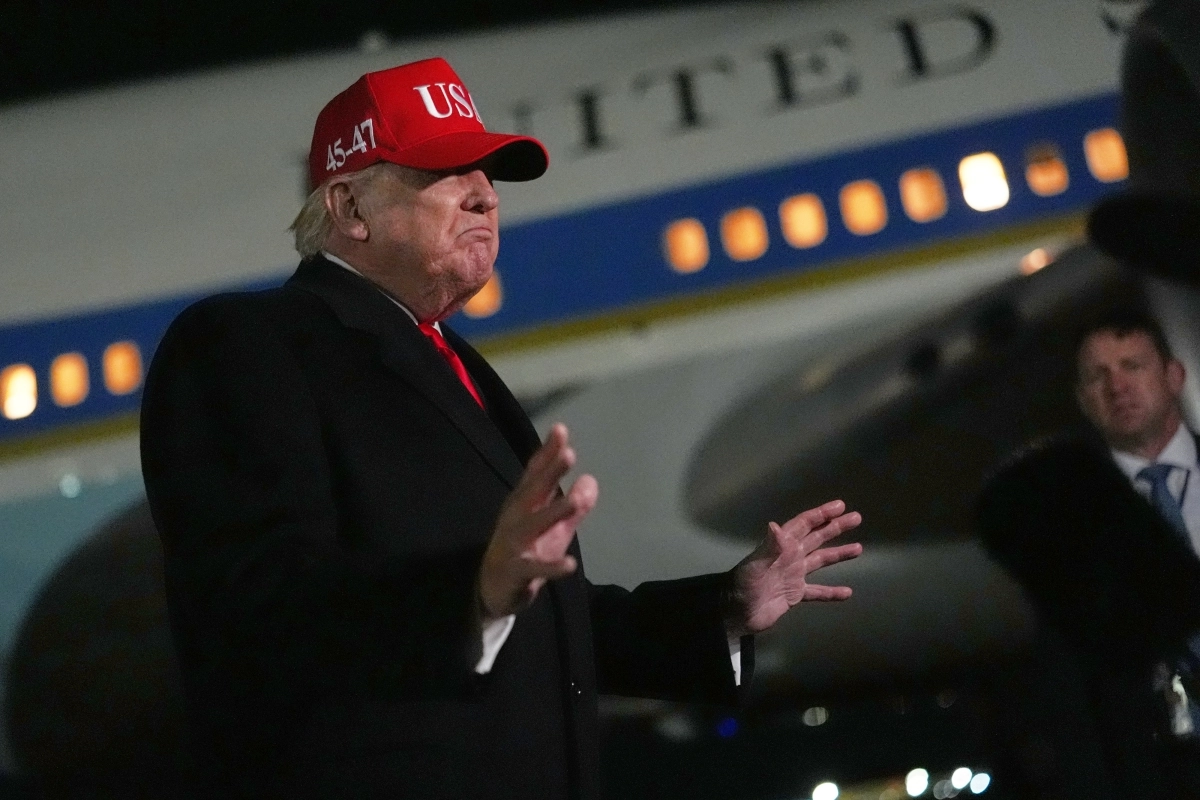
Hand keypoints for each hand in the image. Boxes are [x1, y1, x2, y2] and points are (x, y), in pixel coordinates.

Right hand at [478, 423, 598, 620]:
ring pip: (533, 525)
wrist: (492, 588)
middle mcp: (515, 518)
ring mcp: (513, 544)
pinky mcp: (516, 571)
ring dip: (554, 512)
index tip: (560, 430)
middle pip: (533, 492)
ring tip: (576, 501)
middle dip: (550, 473)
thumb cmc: (526, 550)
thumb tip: (591, 479)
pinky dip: (551, 567)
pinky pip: (535, 569)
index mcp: (523, 503)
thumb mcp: (553, 527)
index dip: (547, 452)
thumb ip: (574, 505)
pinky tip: (570, 564)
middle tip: (569, 454)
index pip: (535, 473)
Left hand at [725, 499, 861, 637]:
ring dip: (838, 554)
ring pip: (820, 561)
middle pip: (816, 538)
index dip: (821, 514)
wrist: (737, 613)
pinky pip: (818, 592)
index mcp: (782, 547)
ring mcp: (793, 575)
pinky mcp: (795, 595)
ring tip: (858, 549)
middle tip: (856, 518)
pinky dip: (831, 592)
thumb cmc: (744, 586)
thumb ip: (768, 548)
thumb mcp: (755, 566)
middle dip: (835, 527)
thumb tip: (774, 525)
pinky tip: (847, 593)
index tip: (840, 506)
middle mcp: (790, 557)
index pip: (804, 525)